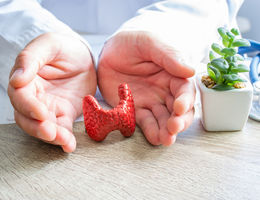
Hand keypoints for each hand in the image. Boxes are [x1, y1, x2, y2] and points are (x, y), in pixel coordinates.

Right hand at [8, 33, 96, 151]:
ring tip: (64, 141)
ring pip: (43, 126)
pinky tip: (70, 146)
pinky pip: (62, 128)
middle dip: (37, 127)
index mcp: (26, 79)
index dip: (28, 106)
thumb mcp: (49, 45)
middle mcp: (34, 96)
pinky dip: (65, 139)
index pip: (20, 96)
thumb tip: (16, 79)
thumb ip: (31, 58)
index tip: (41, 112)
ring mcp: (49, 107)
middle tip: (50, 132)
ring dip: (52, 136)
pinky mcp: (64, 114)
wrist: (83, 57)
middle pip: (27, 117)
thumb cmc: (64, 48)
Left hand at [98, 31, 194, 145]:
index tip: (179, 107)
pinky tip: (155, 138)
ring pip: (164, 119)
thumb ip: (168, 55)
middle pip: (179, 110)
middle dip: (179, 120)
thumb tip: (190, 70)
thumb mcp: (149, 42)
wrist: (108, 52)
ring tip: (166, 139)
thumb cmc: (131, 43)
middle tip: (174, 127)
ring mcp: (151, 102)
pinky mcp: (135, 110)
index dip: (185, 100)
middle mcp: (165, 90)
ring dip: (167, 131)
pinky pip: (145, 122)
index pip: (185, 90)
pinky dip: (151, 131)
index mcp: (173, 74)